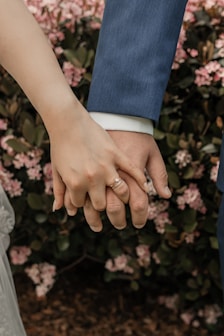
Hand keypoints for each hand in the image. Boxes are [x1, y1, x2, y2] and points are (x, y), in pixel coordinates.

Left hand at [50, 106, 147, 220]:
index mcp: (75, 183)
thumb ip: (59, 192)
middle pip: (101, 204)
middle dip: (100, 203)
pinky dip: (141, 181)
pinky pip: (133, 171)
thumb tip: (59, 210)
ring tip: (121, 197)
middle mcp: (92, 179)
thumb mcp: (56, 170)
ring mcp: (106, 167)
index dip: (80, 201)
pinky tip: (145, 187)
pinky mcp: (116, 155)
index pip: (81, 204)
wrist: (68, 121)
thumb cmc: (60, 146)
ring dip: (121, 197)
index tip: (82, 197)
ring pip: (121, 193)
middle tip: (102, 200)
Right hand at [83, 131, 170, 230]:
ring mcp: (92, 175)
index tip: (138, 223)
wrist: (94, 118)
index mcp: (130, 169)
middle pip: (114, 208)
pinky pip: (76, 197)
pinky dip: (76, 205)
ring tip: (98, 226)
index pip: (138, 201)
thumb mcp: (150, 153)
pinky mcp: (75, 175)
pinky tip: (77, 211)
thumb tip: (165, 196)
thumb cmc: (132, 135)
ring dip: (95, 218)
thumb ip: (158, 175)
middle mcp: (110, 175)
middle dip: (118, 220)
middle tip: (119, 225)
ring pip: (94, 206)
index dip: (140, 216)